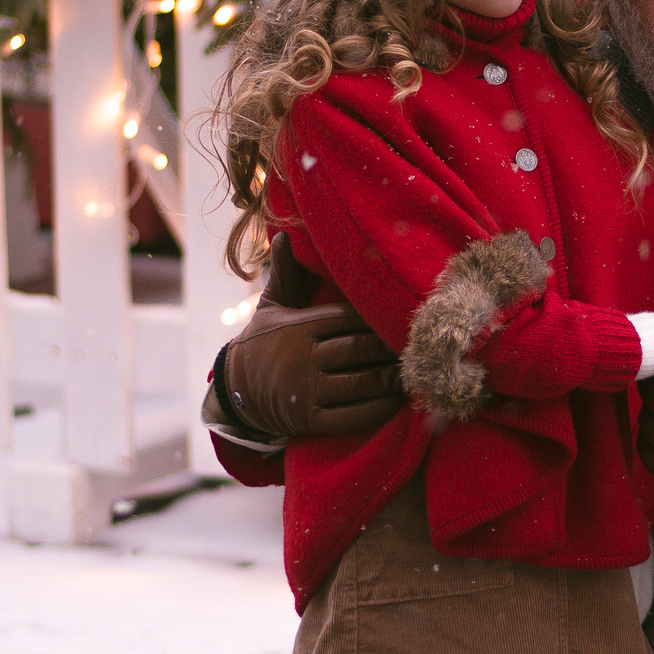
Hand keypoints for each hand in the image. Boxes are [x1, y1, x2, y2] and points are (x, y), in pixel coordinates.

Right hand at [219, 235, 403, 439]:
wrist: (235, 391)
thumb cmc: (264, 342)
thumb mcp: (271, 306)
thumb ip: (284, 273)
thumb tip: (285, 233)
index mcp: (297, 327)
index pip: (346, 318)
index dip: (375, 318)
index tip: (400, 316)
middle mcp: (301, 358)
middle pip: (357, 349)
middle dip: (389, 348)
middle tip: (417, 345)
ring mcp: (306, 391)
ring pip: (359, 383)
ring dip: (390, 379)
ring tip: (413, 372)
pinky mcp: (310, 419)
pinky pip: (350, 416)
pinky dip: (376, 409)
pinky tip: (394, 401)